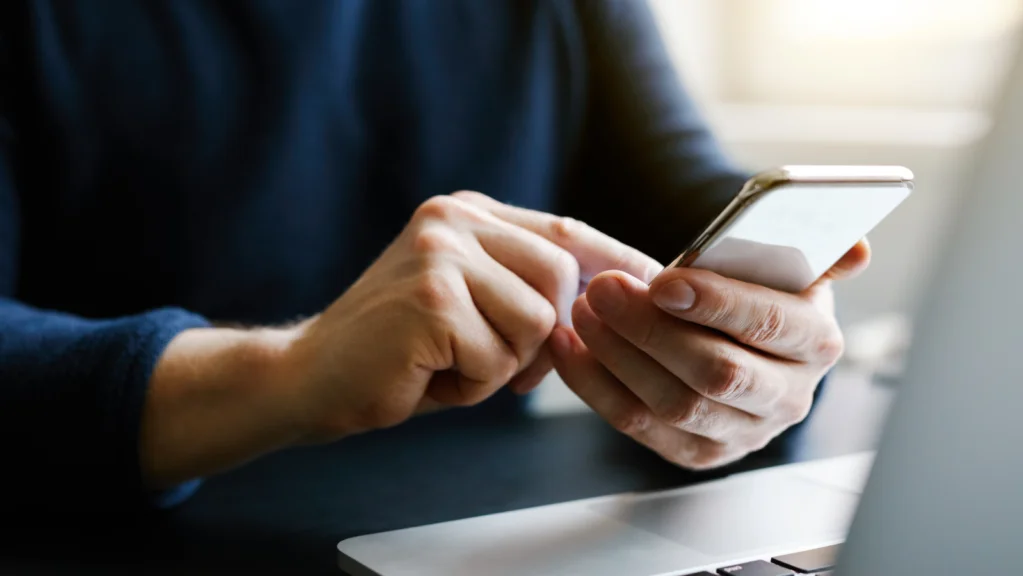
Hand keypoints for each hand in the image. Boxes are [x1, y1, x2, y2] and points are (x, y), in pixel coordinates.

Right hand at [282, 192, 659, 440]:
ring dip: (499, 366)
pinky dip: (470, 385)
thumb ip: (523, 287)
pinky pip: (498, 358)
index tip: (658, 286)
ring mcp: (440, 254)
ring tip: (444, 363)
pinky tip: (424, 374)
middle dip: (537, 339)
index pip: (565, 232)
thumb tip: (611, 299)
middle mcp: (454, 219)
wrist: (308, 378)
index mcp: (467, 213)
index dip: (615, 264)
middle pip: (562, 282)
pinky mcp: (431, 298)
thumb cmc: (396, 353)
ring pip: (537, 323)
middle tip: (480, 360)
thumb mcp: (467, 304)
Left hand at [550, 240, 870, 469]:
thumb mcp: (789, 264)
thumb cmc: (757, 290)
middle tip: (605, 288)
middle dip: (651, 330)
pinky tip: (571, 347)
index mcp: (816, 342)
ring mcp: (743, 431)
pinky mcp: (700, 452)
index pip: (771, 325)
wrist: (740, 336)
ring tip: (584, 310)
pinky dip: (596, 385)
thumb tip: (858, 251)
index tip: (663, 281)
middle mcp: (788, 396)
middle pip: (716, 372)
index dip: (717, 303)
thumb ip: (817, 253)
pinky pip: (638, 425)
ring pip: (673, 403)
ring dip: (617, 355)